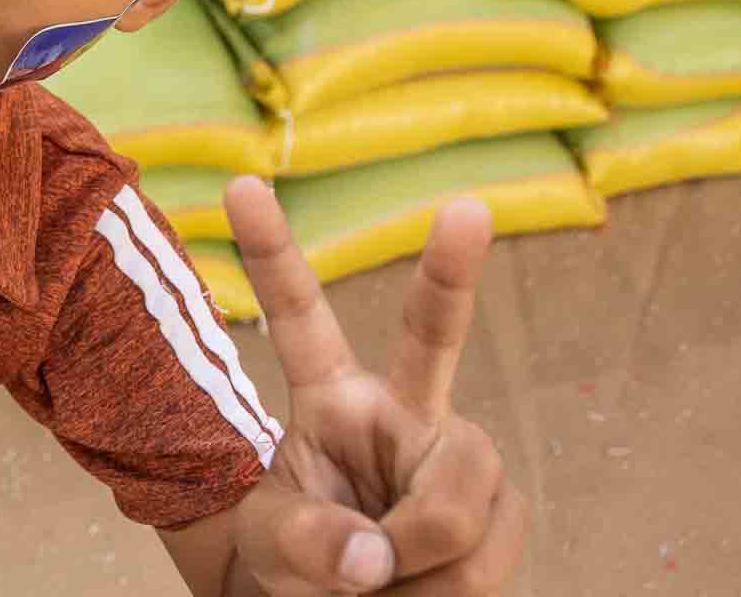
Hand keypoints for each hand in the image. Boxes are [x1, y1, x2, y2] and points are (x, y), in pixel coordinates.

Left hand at [223, 178, 526, 594]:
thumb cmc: (297, 568)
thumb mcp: (268, 552)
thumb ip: (303, 542)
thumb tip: (373, 555)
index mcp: (329, 397)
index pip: (299, 317)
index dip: (271, 251)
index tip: (239, 183)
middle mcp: (401, 410)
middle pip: (434, 339)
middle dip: (452, 272)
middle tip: (466, 206)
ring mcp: (455, 454)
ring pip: (458, 496)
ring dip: (420, 560)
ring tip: (386, 583)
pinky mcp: (501, 507)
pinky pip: (485, 549)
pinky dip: (450, 587)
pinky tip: (426, 592)